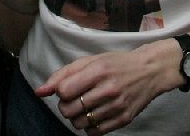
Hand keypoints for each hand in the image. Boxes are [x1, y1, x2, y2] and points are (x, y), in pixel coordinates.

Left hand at [36, 42, 177, 133]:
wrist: (150, 70)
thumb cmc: (118, 63)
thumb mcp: (92, 60)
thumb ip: (64, 74)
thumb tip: (39, 91)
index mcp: (99, 70)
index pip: (64, 91)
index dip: (61, 91)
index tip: (69, 87)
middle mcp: (108, 88)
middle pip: (69, 110)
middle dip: (66, 106)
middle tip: (75, 98)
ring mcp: (117, 106)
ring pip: (80, 124)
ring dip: (77, 117)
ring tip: (85, 106)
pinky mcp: (124, 119)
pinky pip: (94, 133)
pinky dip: (89, 126)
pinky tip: (95, 114)